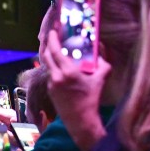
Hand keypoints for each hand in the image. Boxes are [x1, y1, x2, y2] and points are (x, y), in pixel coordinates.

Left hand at [44, 28, 110, 150]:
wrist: (80, 120)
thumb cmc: (91, 98)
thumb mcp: (101, 77)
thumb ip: (103, 61)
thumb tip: (102, 47)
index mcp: (67, 72)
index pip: (55, 51)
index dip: (52, 39)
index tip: (53, 30)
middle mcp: (56, 77)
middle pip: (46, 56)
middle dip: (48, 44)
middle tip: (53, 35)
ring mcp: (51, 84)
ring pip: (47, 65)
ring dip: (50, 55)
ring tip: (56, 48)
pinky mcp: (50, 91)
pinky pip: (50, 74)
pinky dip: (53, 66)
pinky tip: (59, 63)